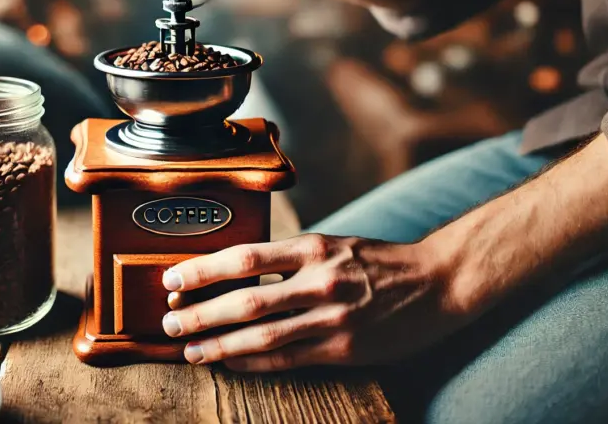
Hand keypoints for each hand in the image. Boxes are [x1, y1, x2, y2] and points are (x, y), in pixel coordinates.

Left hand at [160, 233, 472, 371]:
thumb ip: (290, 257)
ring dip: (219, 345)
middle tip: (168, 320)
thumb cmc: (379, 261)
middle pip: (246, 300)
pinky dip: (253, 363)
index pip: (244, 257)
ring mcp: (333, 319)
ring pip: (262, 336)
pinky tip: (229, 364)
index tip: (172, 278)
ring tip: (189, 349)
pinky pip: (288, 360)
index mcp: (314, 248)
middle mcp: (320, 281)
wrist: (439, 282)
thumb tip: (237, 270)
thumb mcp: (334, 244)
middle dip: (200, 312)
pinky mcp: (345, 349)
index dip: (203, 270)